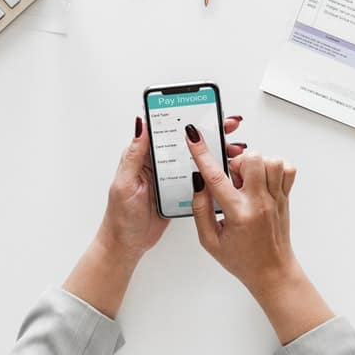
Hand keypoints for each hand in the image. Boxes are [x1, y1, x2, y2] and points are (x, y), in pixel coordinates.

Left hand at [97, 115, 247, 257]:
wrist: (128, 244)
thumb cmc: (121, 216)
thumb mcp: (125, 182)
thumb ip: (134, 154)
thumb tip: (140, 123)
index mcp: (144, 156)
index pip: (167, 129)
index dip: (185, 118)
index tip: (203, 111)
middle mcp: (159, 163)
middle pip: (186, 142)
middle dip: (209, 131)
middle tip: (227, 126)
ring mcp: (171, 177)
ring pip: (196, 158)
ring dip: (215, 152)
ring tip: (233, 148)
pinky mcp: (180, 191)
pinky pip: (199, 178)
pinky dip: (214, 173)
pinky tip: (227, 169)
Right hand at [185, 125, 332, 342]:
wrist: (272, 272)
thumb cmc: (241, 259)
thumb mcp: (209, 241)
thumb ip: (200, 210)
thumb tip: (198, 183)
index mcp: (238, 214)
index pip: (216, 178)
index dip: (202, 154)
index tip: (193, 136)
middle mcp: (260, 203)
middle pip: (251, 160)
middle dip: (236, 162)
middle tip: (232, 179)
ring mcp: (276, 198)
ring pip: (271, 160)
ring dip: (256, 164)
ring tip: (247, 180)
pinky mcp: (286, 197)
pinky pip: (287, 168)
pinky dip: (274, 167)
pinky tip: (263, 180)